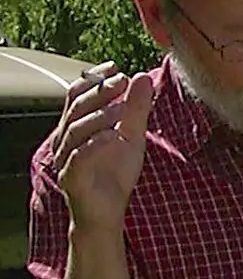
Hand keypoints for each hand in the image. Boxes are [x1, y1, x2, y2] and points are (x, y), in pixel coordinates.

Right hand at [49, 62, 154, 232]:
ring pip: (75, 130)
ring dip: (99, 116)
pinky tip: (114, 137)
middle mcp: (65, 139)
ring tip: (122, 108)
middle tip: (120, 80)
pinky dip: (96, 144)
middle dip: (98, 92)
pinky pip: (79, 157)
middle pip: (75, 108)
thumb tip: (142, 76)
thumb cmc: (115, 172)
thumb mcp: (131, 136)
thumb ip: (135, 108)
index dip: (93, 79)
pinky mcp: (72, 178)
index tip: (114, 67)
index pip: (77, 94)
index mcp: (75, 125)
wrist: (107, 211)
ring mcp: (66, 158)